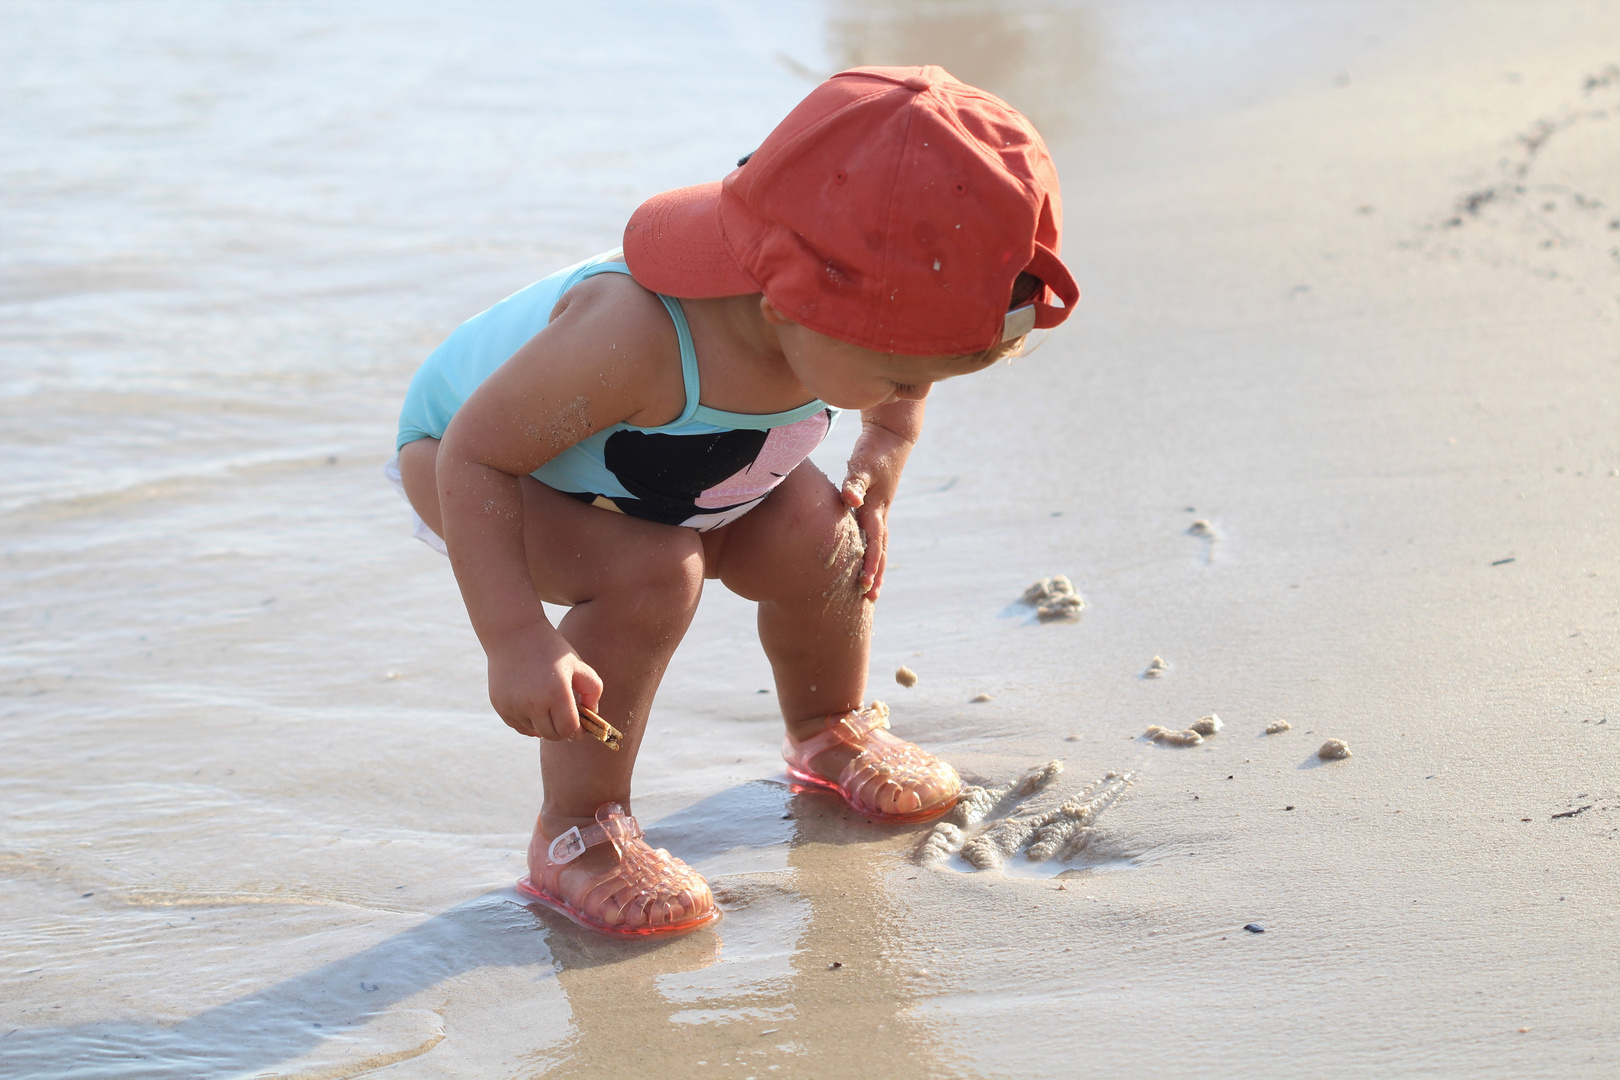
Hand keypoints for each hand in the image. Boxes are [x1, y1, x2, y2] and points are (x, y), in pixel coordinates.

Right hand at [485, 622, 602, 739]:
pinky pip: (519, 726)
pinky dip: (529, 722)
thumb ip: (593, 691)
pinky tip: (534, 706)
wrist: (514, 634)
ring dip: (545, 724)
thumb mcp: (578, 664)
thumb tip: (591, 714)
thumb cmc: (551, 649)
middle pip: (552, 735)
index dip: (578, 732)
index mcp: (556, 693)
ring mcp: (514, 706)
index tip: (581, 727)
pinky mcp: (500, 706)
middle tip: (566, 718)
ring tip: (548, 704)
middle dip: (563, 730)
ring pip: (535, 731)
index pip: (569, 730)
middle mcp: (533, 703)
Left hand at [840, 418, 915, 601]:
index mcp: (877, 508)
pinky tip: (862, 556)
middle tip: (870, 598)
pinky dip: (871, 548)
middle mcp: (880, 512)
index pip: (874, 543)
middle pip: (880, 550)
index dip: (869, 565)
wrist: (892, 435)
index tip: (864, 585)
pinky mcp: (877, 503)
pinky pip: (873, 533)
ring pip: (879, 544)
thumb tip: (850, 500)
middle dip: (875, 573)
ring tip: (870, 586)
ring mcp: (880, 509)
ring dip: (876, 564)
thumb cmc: (875, 449)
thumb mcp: (863, 465)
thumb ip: (855, 483)